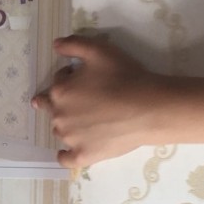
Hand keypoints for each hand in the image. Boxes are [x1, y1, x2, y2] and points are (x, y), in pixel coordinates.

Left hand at [32, 35, 164, 167]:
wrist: (148, 108)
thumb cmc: (124, 77)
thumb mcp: (99, 50)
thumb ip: (73, 44)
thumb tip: (55, 45)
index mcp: (59, 91)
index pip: (58, 82)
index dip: (72, 77)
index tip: (89, 79)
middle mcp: (59, 116)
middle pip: (55, 107)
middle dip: (66, 102)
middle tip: (85, 101)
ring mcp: (70, 139)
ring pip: (60, 131)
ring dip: (67, 125)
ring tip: (86, 121)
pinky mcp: (83, 155)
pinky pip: (66, 159)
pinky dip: (65, 155)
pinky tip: (68, 152)